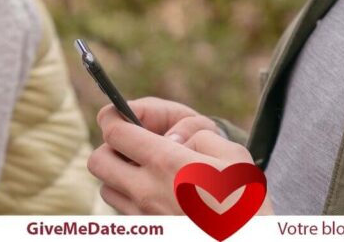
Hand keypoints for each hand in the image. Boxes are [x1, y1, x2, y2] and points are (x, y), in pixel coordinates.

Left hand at [88, 100, 273, 215]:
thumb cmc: (246, 202)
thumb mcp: (232, 155)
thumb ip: (199, 136)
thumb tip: (175, 139)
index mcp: (166, 162)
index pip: (114, 131)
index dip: (114, 117)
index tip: (121, 114)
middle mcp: (146, 190)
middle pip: (97, 161)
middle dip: (110, 147)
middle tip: (133, 145)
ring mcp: (144, 217)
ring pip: (107, 189)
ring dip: (118, 176)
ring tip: (146, 171)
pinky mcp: (148, 233)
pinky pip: (124, 212)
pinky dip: (131, 199)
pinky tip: (158, 196)